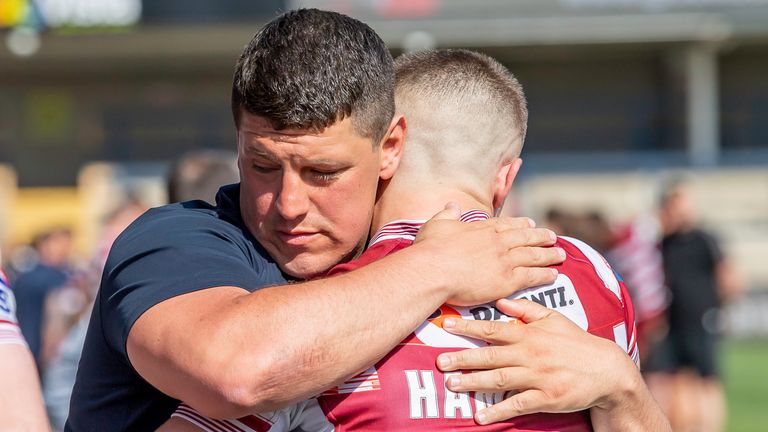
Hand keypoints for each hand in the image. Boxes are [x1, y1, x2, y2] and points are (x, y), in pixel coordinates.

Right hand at [415, 203, 564, 305]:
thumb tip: (452, 205)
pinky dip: (545, 274)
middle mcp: (497, 242)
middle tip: (553, 237)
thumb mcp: (436, 224)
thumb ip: (447, 214)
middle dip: (542, 237)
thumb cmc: (430, 250)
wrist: (433, 271)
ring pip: (533, 255)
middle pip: (526, 237)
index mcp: (481, 229)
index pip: (507, 225)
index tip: (530, 224)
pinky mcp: (507, 280)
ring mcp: (504, 260)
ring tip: (560, 254)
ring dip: (549, 254)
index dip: (521, 224)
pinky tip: (554, 274)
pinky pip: (532, 276)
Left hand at [435, 298, 641, 424]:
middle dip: (464, 358)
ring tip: (452, 385)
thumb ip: (526, 309)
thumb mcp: (554, 318)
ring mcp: (538, 377)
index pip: (494, 329)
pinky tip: (480, 416)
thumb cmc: (576, 342)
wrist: (607, 370)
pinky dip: (498, 411)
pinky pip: (518, 405)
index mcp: (530, 334)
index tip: (447, 325)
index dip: (469, 327)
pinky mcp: (547, 398)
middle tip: (440, 361)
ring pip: (500, 379)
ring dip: (474, 383)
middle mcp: (531, 354)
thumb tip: (501, 300)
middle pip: (491, 355)